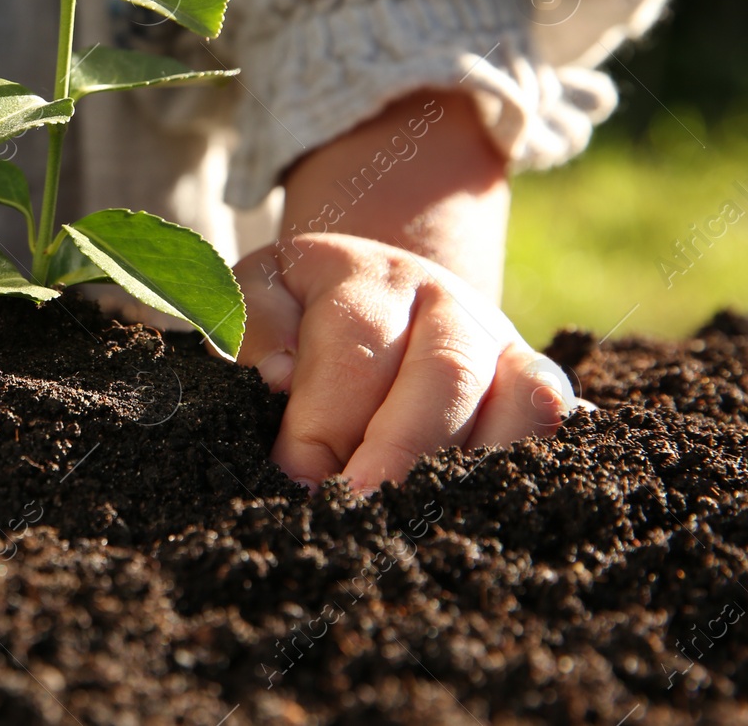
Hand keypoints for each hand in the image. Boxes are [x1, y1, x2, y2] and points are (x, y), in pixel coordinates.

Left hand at [233, 232, 587, 492]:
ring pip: (509, 403)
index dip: (322, 425)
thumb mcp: (260, 295)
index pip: (353, 353)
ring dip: (461, 469)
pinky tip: (475, 511)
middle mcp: (445, 302)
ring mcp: (499, 340)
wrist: (377, 285)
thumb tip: (277, 375)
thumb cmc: (302, 306)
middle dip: (398, 452)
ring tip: (414, 521)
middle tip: (359, 511)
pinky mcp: (534, 378)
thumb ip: (252, 327)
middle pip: (444, 375)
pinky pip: (548, 419)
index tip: (296, 480)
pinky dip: (520, 463)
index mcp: (367, 279)